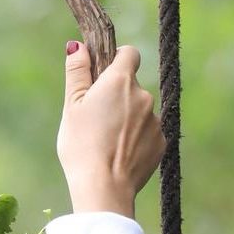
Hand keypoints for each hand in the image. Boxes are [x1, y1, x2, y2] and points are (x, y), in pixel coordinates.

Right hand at [58, 42, 163, 217]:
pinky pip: (148, 132)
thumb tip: (78, 46)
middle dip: (117, 96)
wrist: (104, 187)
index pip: (129, 52)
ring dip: (127, 118)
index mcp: (120, 81)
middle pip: (131, 85)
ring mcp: (155, 120)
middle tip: (96, 118)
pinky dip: (136, 138)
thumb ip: (77, 72)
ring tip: (107, 141)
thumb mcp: (71, 106)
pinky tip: (119, 154)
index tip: (104, 73)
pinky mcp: (162, 142)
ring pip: (140, 110)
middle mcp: (144, 95)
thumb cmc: (82, 145)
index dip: (117, 59)